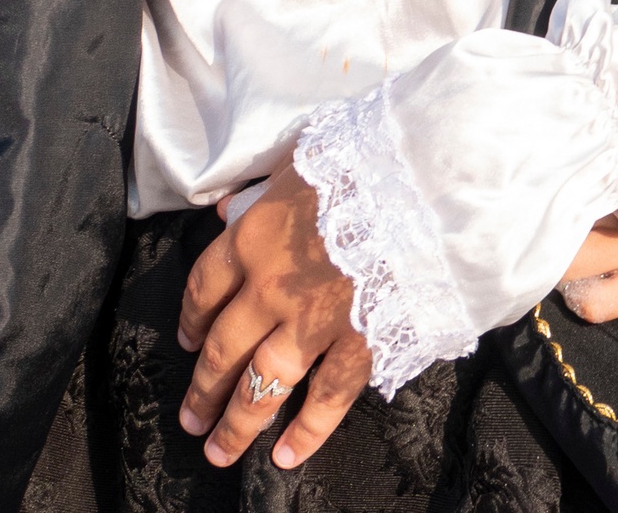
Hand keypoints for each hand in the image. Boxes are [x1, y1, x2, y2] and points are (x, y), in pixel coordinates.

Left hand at [176, 164, 370, 469]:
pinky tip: (287, 456)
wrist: (429, 183)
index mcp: (254, 238)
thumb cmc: (369, 163)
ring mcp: (314, 321)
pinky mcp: (360, 342)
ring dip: (237, 422)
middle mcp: (272, 287)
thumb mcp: (302, 161)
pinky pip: (327, 397)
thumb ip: (261, 192)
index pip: (205, 286)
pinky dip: (307, 430)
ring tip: (219, 451)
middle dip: (203, 389)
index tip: (188, 342)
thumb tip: (224, 210)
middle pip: (223, 348)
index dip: (192, 318)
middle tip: (190, 420)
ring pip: (262, 383)